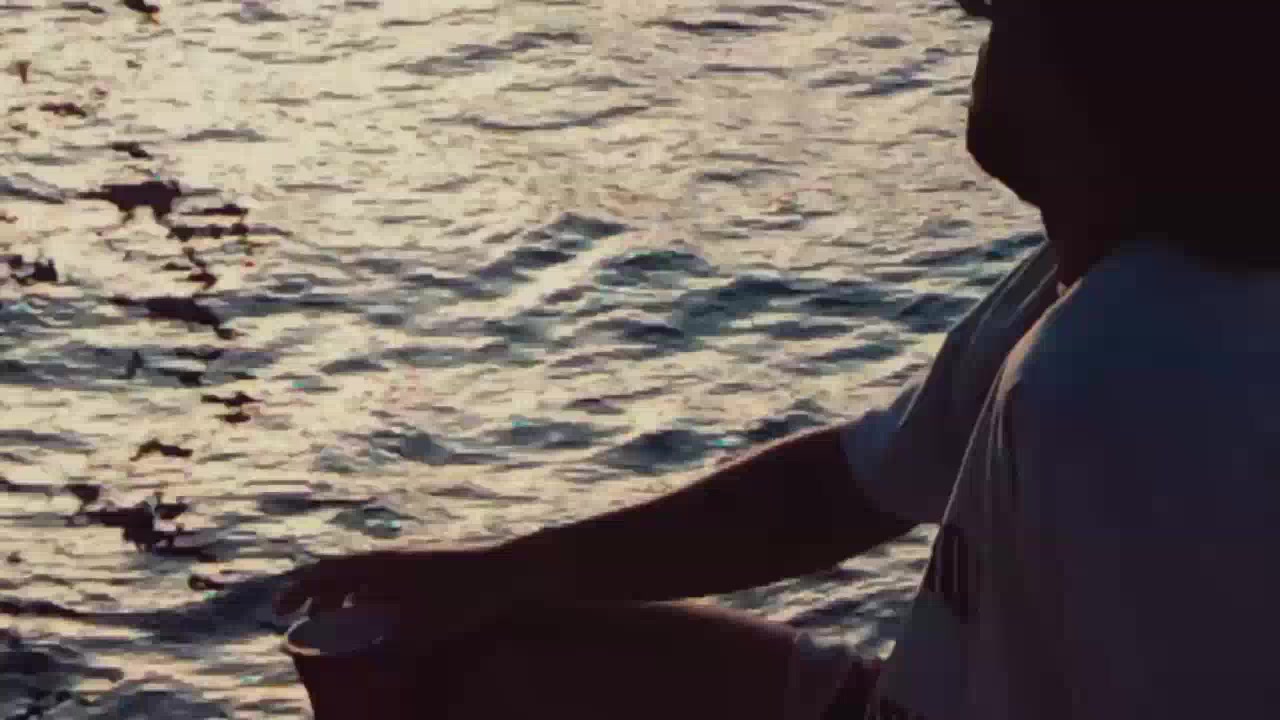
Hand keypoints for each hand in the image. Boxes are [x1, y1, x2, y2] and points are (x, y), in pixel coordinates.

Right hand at [274, 545, 524, 635]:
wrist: (511, 570)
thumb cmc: (467, 598)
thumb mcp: (424, 632)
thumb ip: (390, 654)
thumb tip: (362, 674)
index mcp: (380, 566)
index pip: (324, 573)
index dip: (296, 590)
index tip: (278, 611)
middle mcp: (390, 559)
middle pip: (338, 571)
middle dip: (314, 594)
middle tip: (298, 618)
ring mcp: (408, 561)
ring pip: (361, 575)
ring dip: (341, 595)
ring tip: (331, 622)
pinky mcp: (425, 568)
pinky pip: (384, 580)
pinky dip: (367, 596)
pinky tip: (373, 617)